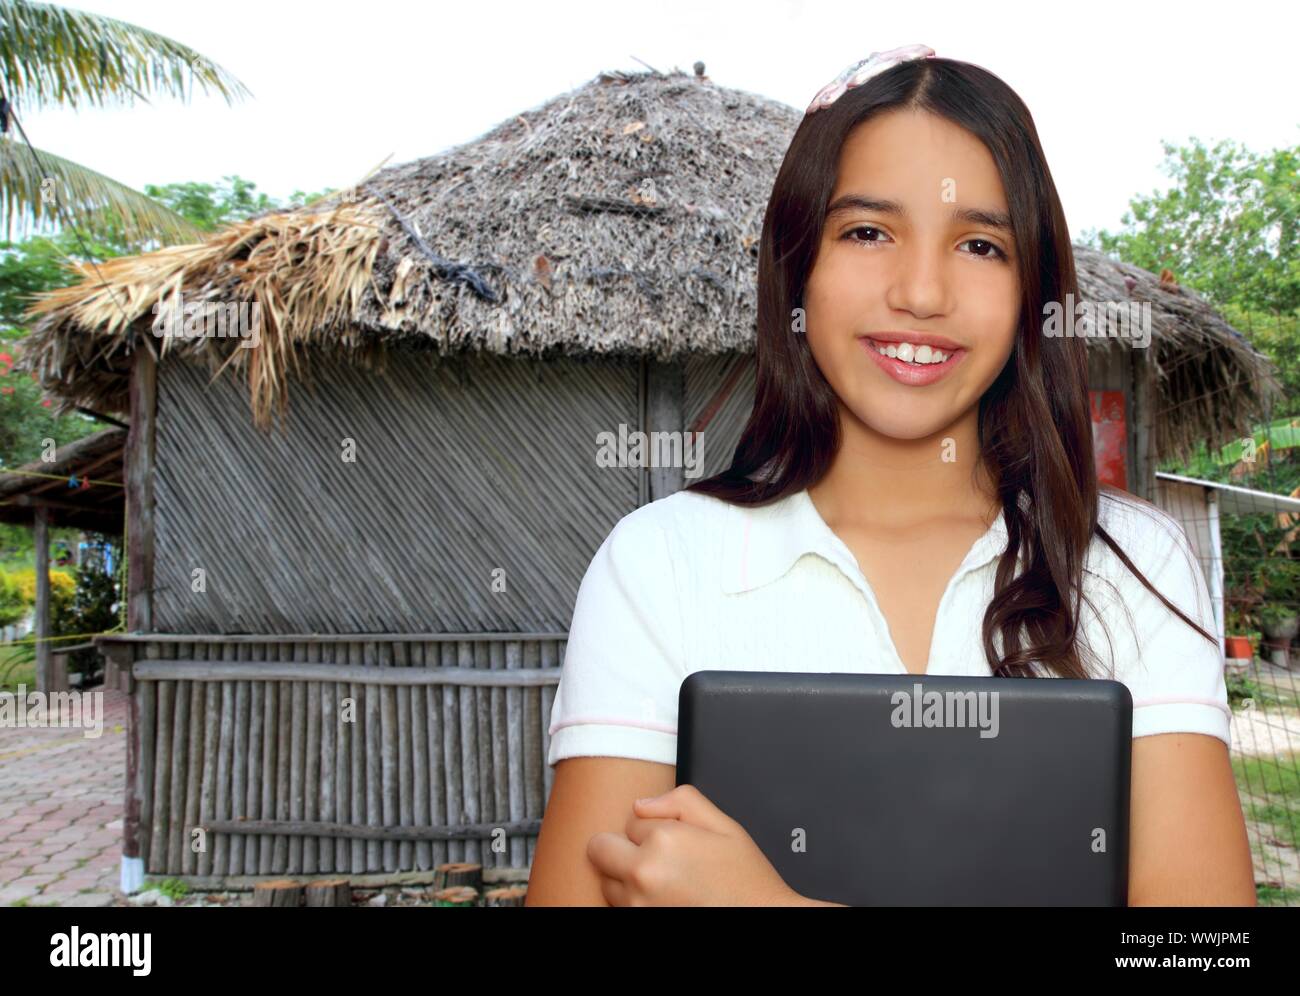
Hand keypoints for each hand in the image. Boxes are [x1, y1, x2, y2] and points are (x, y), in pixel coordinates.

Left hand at [586, 783, 805, 905]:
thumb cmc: (746, 882)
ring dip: (625, 878)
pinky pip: (617, 907)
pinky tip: (663, 900)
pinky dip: (632, 901)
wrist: (762, 920)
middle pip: (600, 848)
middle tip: (655, 859)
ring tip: (665, 884)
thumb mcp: (726, 826)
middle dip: (622, 848)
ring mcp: (637, 905)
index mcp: (663, 840)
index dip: (653, 828)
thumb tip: (641, 804)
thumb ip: (682, 801)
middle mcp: (643, 874)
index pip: (631, 819)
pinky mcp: (637, 923)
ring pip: (606, 880)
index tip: (675, 843)